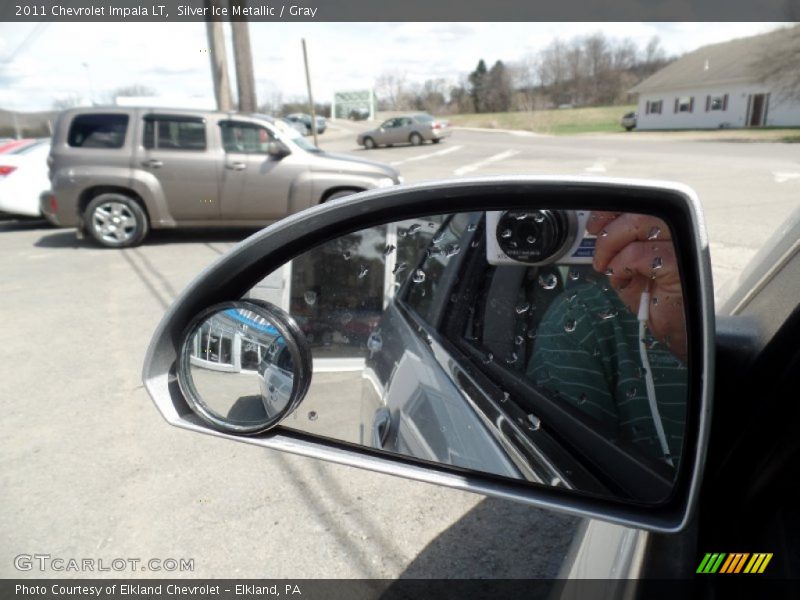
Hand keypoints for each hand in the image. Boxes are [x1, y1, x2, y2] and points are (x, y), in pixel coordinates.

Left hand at [587, 212, 686, 361]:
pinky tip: (625, 280)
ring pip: (639, 223)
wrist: (673, 330)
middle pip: (639, 208)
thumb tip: (594, 232)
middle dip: (609, 229)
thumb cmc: (652, 298)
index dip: (613, 209)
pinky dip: (622, 266)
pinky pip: (639, 253)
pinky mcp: (679, 264)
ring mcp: (681, 245)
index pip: (641, 201)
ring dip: (612, 247)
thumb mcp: (626, 266)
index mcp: (666, 227)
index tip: (593, 225)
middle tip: (599, 255)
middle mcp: (678, 230)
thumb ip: (616, 246)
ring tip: (609, 269)